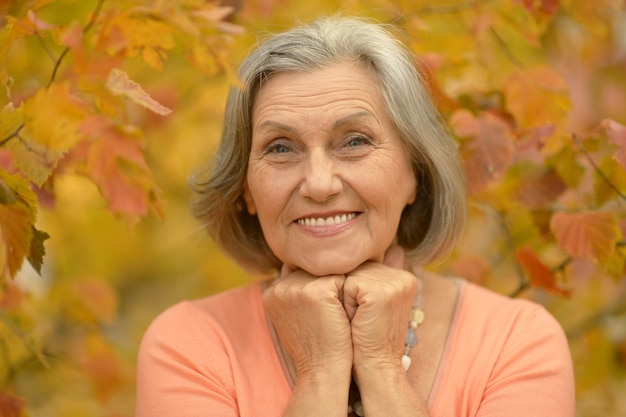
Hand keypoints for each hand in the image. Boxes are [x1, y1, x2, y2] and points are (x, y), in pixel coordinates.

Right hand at [262, 266, 352, 380]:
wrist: (322, 370)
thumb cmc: (313, 346)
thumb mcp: (295, 318)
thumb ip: (296, 293)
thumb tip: (302, 271)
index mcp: (271, 292)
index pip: (301, 274)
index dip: (317, 290)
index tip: (321, 313)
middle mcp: (280, 286)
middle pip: (315, 271)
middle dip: (328, 286)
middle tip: (332, 314)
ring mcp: (296, 287)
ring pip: (328, 273)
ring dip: (339, 289)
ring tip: (338, 314)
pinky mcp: (316, 291)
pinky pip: (342, 278)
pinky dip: (348, 293)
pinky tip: (345, 313)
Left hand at [342, 246, 417, 369]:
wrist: (376, 366)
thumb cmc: (370, 337)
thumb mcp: (375, 303)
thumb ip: (377, 276)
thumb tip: (389, 251)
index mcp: (405, 277)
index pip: (365, 267)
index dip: (356, 290)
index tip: (367, 314)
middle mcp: (404, 277)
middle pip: (357, 269)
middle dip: (350, 293)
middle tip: (362, 318)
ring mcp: (394, 283)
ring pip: (350, 276)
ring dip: (346, 298)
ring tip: (358, 319)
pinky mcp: (379, 292)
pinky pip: (346, 285)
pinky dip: (345, 304)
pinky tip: (357, 321)